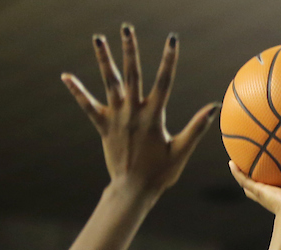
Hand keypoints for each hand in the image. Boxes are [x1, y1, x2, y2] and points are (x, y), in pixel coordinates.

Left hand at [62, 24, 219, 195]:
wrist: (133, 190)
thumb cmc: (160, 173)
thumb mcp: (181, 151)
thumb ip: (196, 127)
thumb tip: (214, 106)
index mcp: (153, 117)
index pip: (164, 81)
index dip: (169, 59)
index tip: (172, 39)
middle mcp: (133, 113)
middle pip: (132, 74)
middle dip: (130, 49)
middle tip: (126, 27)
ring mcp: (116, 118)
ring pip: (109, 83)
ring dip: (103, 59)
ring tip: (98, 38)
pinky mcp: (103, 127)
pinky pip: (87, 106)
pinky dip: (77, 91)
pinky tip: (66, 76)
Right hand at [229, 161, 280, 220]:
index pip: (274, 189)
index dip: (270, 184)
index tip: (269, 175)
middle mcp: (271, 194)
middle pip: (258, 187)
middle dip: (254, 180)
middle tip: (250, 167)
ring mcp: (262, 193)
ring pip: (248, 182)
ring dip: (241, 173)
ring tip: (234, 161)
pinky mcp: (257, 191)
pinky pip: (244, 180)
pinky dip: (237, 172)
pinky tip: (231, 162)